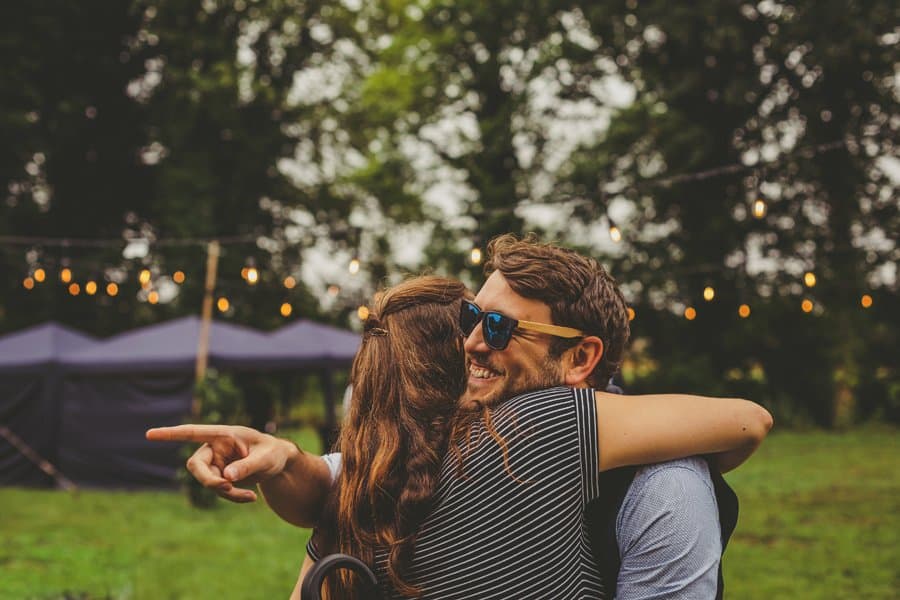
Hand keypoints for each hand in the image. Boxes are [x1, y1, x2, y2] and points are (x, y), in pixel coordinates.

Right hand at [146, 424, 297, 502]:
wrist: (277, 463)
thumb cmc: (273, 453)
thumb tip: (226, 477)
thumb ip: (247, 466)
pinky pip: (218, 490)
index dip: (171, 434)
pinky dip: (232, 496)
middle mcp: (215, 447)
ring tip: (250, 497)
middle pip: (196, 465)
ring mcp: (215, 463)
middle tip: (226, 487)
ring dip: (226, 492)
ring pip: (208, 482)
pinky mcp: (219, 476)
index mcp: (223, 434)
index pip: (194, 432)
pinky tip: (250, 498)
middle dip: (208, 480)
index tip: (149, 434)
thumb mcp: (266, 458)